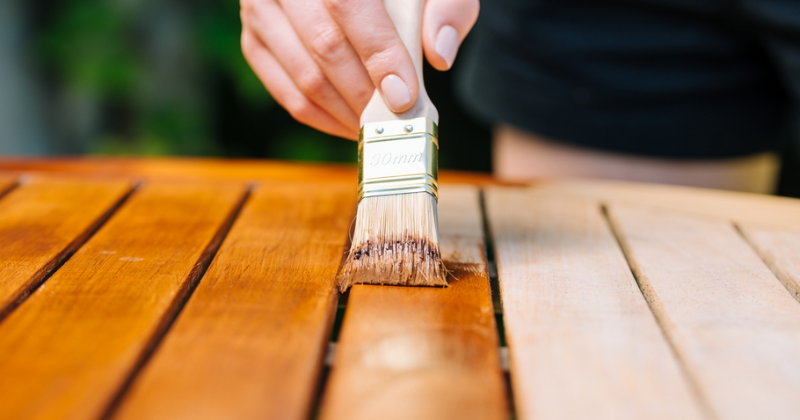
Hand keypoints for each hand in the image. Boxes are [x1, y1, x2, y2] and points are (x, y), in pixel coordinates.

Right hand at [240, 0, 479, 138]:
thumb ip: (447, 6)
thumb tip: (439, 54)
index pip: (348, 6)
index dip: (379, 55)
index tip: (405, 95)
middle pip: (324, 46)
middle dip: (367, 93)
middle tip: (399, 120)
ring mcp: (260, 10)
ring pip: (303, 76)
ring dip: (347, 112)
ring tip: (381, 127)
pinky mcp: (254, 40)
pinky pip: (285, 92)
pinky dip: (323, 118)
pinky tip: (354, 124)